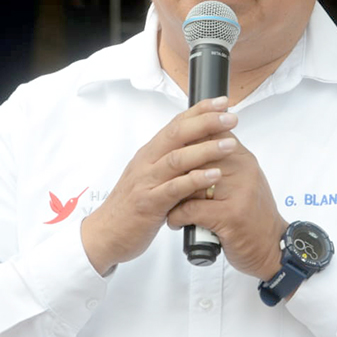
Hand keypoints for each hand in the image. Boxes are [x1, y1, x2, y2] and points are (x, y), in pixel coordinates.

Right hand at [80, 97, 237, 274]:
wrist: (105, 234)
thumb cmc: (132, 206)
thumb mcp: (151, 177)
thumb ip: (170, 162)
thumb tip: (196, 146)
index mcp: (149, 153)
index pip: (176, 124)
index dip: (200, 111)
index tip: (223, 102)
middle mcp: (147, 162)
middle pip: (177, 134)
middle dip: (206, 123)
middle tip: (231, 117)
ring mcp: (146, 182)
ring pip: (177, 159)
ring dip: (206, 149)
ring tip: (230, 144)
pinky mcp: (149, 204)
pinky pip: (174, 188)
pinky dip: (195, 180)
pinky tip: (214, 175)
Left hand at [166, 133, 288, 280]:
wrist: (273, 248)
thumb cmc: (253, 215)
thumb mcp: (243, 179)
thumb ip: (223, 160)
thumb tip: (195, 143)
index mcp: (242, 158)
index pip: (210, 133)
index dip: (186, 138)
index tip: (170, 151)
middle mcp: (242, 169)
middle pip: (195, 156)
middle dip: (175, 171)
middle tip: (163, 183)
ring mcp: (237, 192)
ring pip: (189, 182)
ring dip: (172, 195)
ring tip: (167, 204)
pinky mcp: (230, 216)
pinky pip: (190, 209)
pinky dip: (176, 217)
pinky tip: (175, 221)